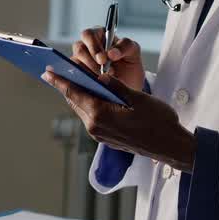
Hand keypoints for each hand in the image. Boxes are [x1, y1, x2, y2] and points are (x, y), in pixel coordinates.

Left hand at [42, 69, 195, 172]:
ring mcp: (100, 134)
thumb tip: (99, 77)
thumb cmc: (158, 121)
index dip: (60, 81)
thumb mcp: (137, 97)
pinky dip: (90, 105)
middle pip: (76, 102)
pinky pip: (92, 118)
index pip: (74, 93)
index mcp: (100, 114)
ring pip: (83, 110)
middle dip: (67, 87)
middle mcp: (95, 127)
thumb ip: (114, 86)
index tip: (47, 72)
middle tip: (58, 73)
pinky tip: (94, 97)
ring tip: (77, 82)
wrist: (171, 146)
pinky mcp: (107, 138)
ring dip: (80, 96)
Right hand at [72, 29, 145, 91]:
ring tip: (104, 80)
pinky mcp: (78, 76)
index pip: (88, 35)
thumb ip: (125, 46)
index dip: (93, 46)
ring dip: (89, 72)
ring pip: (76, 63)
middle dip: (90, 61)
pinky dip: (85, 81)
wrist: (129, 85)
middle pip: (79, 48)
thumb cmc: (129, 64)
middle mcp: (86, 47)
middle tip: (103, 72)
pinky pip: (75, 77)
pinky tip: (97, 85)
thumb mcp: (133, 52)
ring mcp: (80, 62)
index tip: (103, 59)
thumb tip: (111, 53)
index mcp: (98, 36)